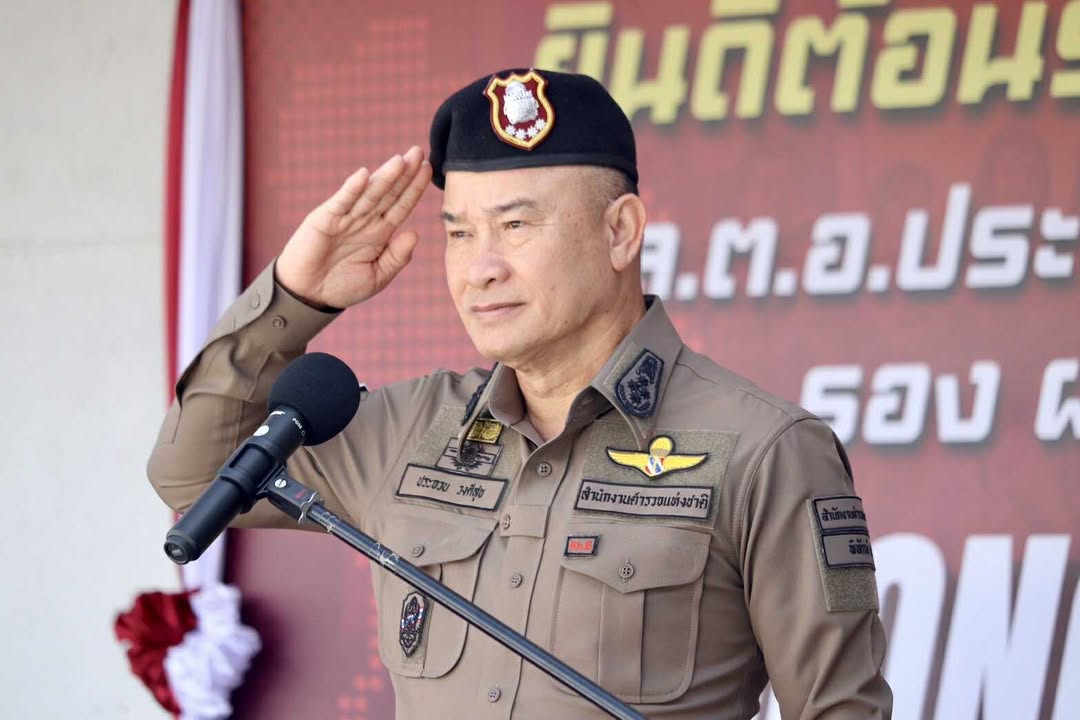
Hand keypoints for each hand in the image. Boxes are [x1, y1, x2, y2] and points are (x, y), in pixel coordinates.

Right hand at [276, 146, 431, 308]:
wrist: (309, 295)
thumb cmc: (342, 286)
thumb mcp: (377, 277)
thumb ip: (397, 257)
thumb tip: (416, 233)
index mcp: (380, 232)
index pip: (402, 205)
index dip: (414, 188)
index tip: (428, 169)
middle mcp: (365, 220)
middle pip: (388, 193)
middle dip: (404, 174)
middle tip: (419, 152)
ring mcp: (345, 217)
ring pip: (369, 194)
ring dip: (384, 177)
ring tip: (401, 160)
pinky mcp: (324, 219)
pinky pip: (341, 202)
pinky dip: (351, 189)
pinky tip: (363, 175)